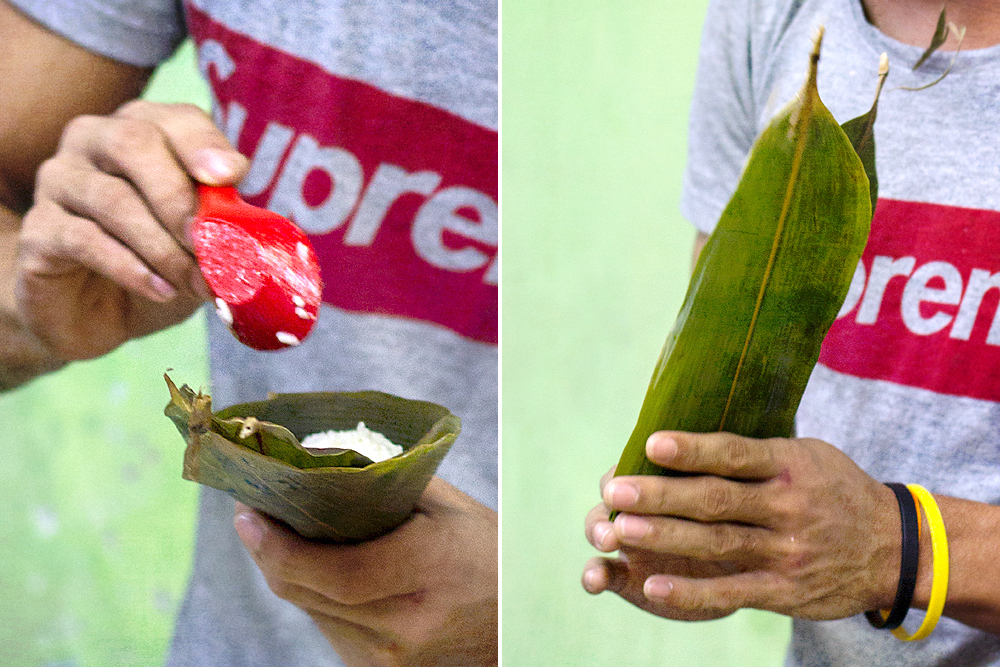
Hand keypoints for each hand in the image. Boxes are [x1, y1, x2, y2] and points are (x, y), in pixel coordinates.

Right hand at [15, 100, 247, 360]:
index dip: (203, 143)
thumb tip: (256, 226)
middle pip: (134, 144)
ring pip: (112, 199)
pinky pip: (83, 240)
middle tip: (209, 243)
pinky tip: (161, 289)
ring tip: (196, 283)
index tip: (231, 176)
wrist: (99, 312)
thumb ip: (224, 217)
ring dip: (164, 247)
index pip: (174, 119)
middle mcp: (93, 141)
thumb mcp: (202, 236)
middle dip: (179, 197)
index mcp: (142, 129)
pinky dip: (130, 267)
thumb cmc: (160, 260)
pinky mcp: (39, 231)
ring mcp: (59, 181)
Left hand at [234, 477, 497, 666]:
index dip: (280, 546)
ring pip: (312, 612)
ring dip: (288, 573)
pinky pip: (330, 629)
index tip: (248, 514)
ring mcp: (392, 658)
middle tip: (252, 515)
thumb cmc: (490, 555)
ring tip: (280, 534)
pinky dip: (316, 597)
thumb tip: (325, 461)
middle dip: (269, 552)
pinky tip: (318, 570)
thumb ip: (391, 487)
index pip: (335, 571)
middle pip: (309, 592)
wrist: (519, 624)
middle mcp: (406, 623)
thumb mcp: (453, 510)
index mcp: (429, 569)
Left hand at [582, 431, 900, 621]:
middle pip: (715, 500)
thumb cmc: (835, 491)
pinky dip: (691, 592)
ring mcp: (786, 551)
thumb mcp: (808, 456)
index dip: (692, 449)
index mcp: (788, 465)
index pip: (734, 454)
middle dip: (661, 496)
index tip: (651, 443)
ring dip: (665, 538)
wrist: (895, 548)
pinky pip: (732, 592)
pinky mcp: (784, 590)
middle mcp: (786, 507)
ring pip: (717, 544)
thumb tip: (694, 430)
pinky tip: (653, 587)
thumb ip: (758, 450)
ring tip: (620, 532)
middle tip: (616, 492)